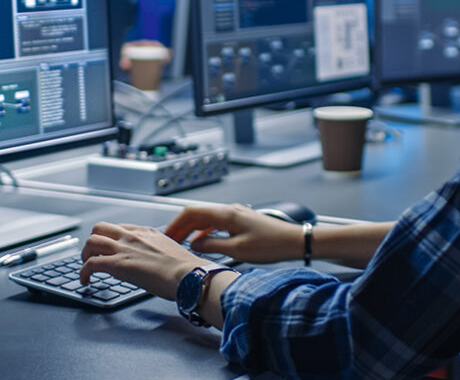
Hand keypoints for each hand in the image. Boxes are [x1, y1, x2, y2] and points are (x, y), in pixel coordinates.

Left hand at [80, 222, 207, 299]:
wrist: (186, 274)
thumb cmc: (183, 268)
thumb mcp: (169, 250)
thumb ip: (157, 250)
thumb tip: (154, 261)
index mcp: (147, 232)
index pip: (120, 227)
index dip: (110, 238)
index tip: (108, 248)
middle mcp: (133, 236)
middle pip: (100, 228)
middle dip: (92, 242)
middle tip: (92, 255)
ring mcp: (124, 249)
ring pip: (91, 241)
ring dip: (84, 255)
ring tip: (86, 267)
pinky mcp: (117, 265)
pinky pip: (90, 264)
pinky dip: (83, 273)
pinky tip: (85, 281)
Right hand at [165, 203, 303, 263]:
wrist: (294, 241)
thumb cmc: (270, 245)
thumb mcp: (237, 250)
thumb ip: (212, 246)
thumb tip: (194, 244)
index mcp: (226, 214)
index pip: (192, 212)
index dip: (175, 223)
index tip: (165, 236)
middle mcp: (230, 210)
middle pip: (197, 214)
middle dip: (181, 227)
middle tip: (169, 242)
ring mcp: (236, 214)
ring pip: (206, 218)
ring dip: (192, 229)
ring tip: (182, 244)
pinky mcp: (241, 221)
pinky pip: (217, 223)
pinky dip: (205, 231)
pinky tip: (203, 243)